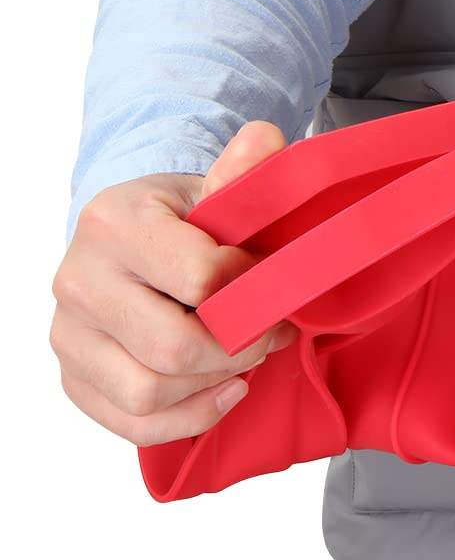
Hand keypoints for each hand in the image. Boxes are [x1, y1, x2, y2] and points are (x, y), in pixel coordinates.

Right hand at [51, 121, 291, 446]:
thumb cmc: (184, 218)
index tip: (280, 288)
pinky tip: (226, 392)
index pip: (201, 278)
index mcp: (114, 223)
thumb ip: (242, 172)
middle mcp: (78, 279)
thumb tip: (266, 137)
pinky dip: (188, 418)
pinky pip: (130, 422)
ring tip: (247, 359)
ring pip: (149, 391)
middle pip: (173, 346)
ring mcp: (68, 333)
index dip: (256, 292)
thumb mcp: (213, 188)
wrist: (132, 237)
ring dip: (215, 384)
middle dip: (240, 348)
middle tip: (272, 334)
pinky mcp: (73, 375)